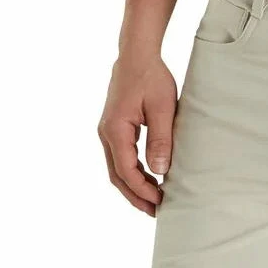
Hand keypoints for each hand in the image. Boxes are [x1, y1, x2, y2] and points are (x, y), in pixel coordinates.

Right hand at [98, 53, 176, 215]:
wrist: (136, 55)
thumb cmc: (151, 77)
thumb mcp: (161, 108)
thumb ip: (160, 139)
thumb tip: (159, 171)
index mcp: (115, 131)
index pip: (126, 171)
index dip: (142, 189)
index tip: (160, 201)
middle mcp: (106, 134)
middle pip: (117, 175)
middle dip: (135, 195)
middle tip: (155, 212)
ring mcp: (107, 131)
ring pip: (117, 168)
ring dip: (133, 185)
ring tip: (152, 200)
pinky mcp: (114, 127)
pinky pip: (120, 157)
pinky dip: (132, 171)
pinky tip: (147, 177)